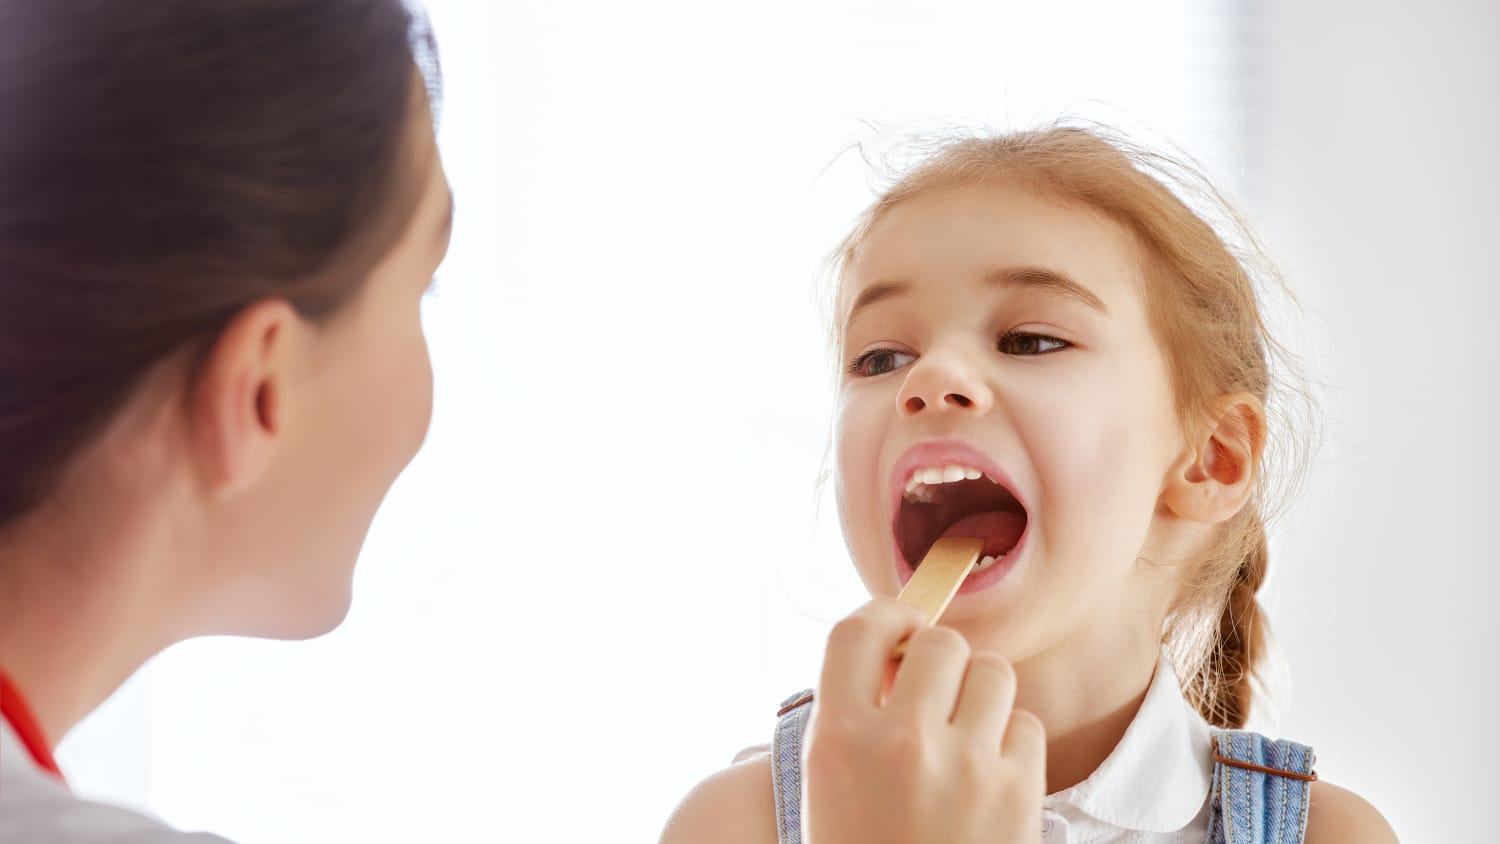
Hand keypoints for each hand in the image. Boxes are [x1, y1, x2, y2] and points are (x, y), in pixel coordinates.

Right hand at [802, 598, 1045, 843]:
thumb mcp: (829, 787)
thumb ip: (853, 716)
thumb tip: (899, 649)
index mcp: (838, 739)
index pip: (858, 629)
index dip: (883, 617)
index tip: (897, 628)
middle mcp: (901, 742)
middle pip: (939, 641)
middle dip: (939, 662)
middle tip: (933, 694)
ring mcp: (966, 767)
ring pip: (992, 672)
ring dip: (980, 695)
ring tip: (965, 735)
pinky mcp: (1020, 792)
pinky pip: (1027, 724)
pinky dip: (1011, 743)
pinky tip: (990, 777)